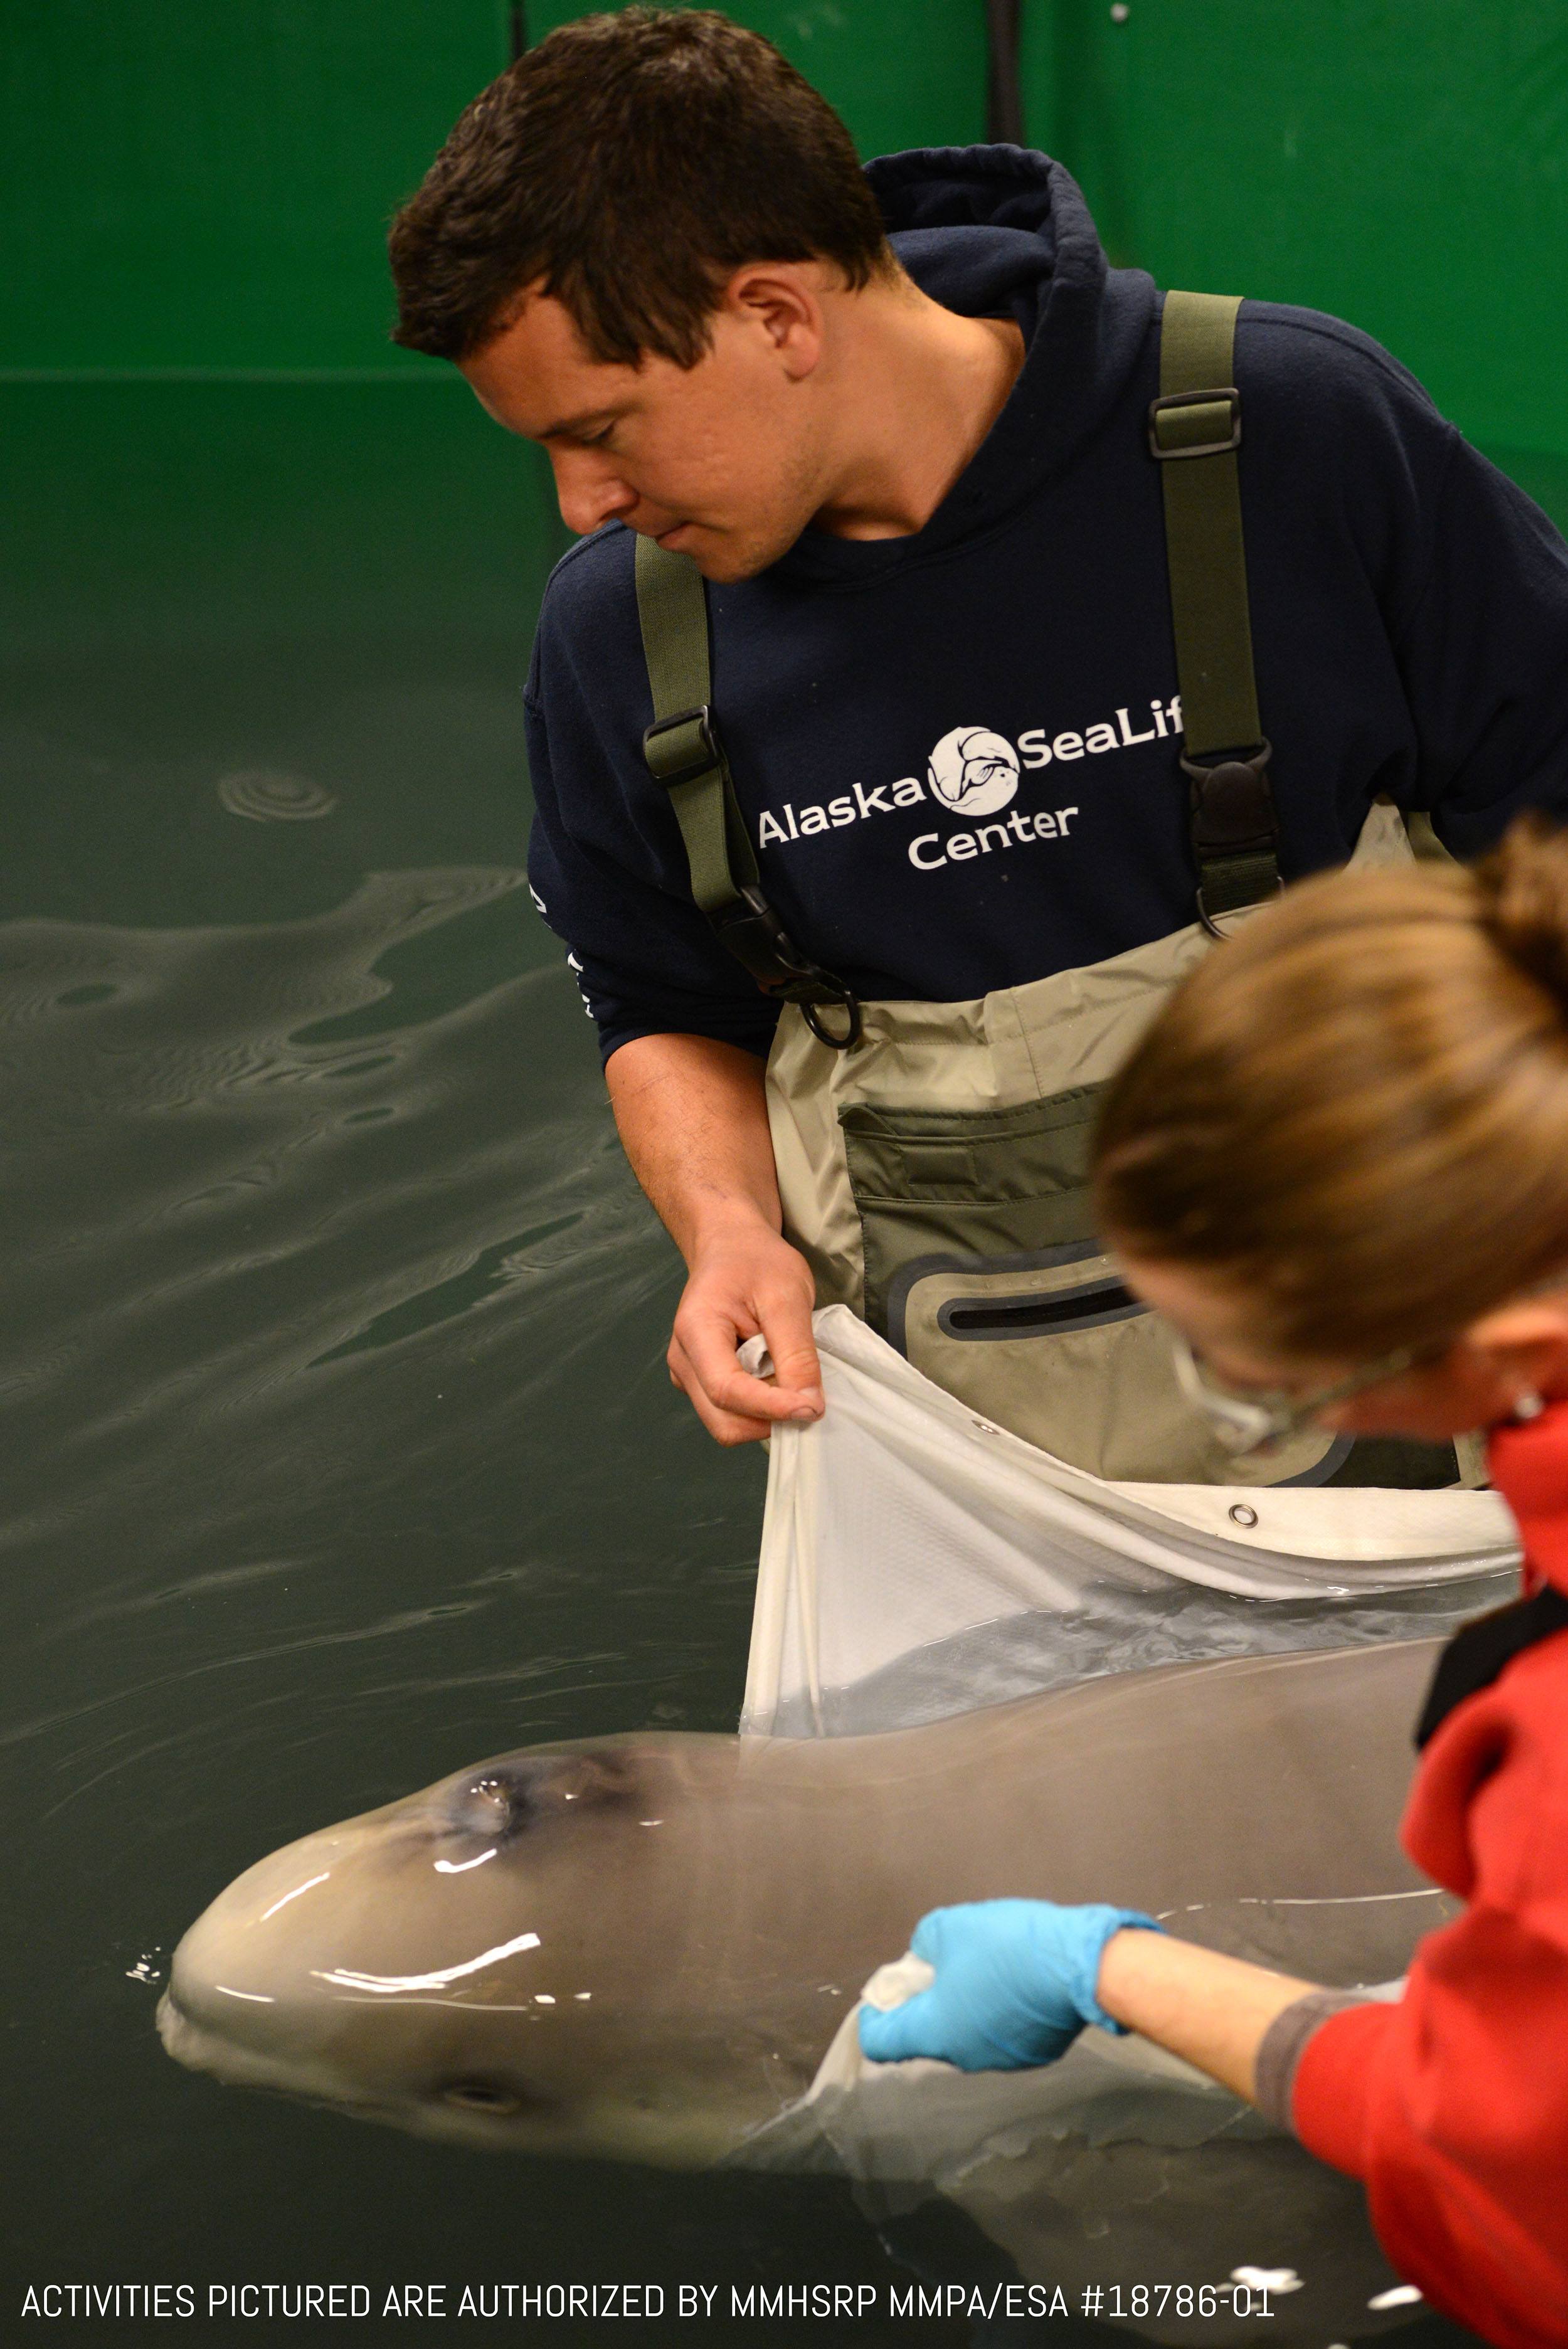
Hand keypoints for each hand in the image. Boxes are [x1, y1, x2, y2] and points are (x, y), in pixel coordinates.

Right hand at [668, 1215, 823, 1445]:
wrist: (732, 1248)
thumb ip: (796, 1353)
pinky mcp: (701, 1383)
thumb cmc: (756, 1262)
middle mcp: (682, 1360)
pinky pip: (731, 1413)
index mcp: (695, 1330)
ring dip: (766, 1416)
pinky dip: (761, 1409)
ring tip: (791, 1378)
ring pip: (728, 1423)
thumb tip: (810, 1406)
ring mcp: (688, 1375)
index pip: (727, 1389)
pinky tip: (777, 1377)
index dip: (772, 1407)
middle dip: (769, 1420)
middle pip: (723, 1421)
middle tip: (809, 1397)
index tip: (813, 1407)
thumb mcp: (787, 1297)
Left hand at [857, 1901, 1163, 2070]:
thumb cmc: (1006, 1946)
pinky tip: (1015, 1976)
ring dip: (966, 2002)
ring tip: (985, 1962)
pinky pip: (1002, 2030)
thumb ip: (925, 1945)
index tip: (884, 1991)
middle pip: (928, 2033)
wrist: (1080, 1963)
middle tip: (939, 1962)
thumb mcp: (950, 1927)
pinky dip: (999, 2008)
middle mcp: (965, 2056)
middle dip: (927, 1999)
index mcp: (936, 2032)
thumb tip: (926, 1957)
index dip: (875, 2014)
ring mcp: (1004, 2058)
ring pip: (968, 2031)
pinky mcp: (1036, 2051)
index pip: (882, 2042)